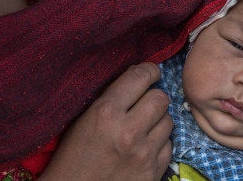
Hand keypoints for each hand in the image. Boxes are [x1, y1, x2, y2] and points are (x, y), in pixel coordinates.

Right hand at [40, 62, 172, 180]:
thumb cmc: (73, 154)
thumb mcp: (83, 118)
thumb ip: (109, 97)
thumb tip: (136, 76)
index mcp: (106, 113)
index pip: (140, 77)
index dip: (148, 71)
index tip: (150, 72)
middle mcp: (128, 131)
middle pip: (161, 98)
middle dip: (153, 96)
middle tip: (144, 102)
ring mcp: (143, 154)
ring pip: (168, 121)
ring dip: (158, 120)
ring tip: (143, 126)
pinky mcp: (153, 171)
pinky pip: (169, 145)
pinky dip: (159, 143)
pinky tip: (144, 146)